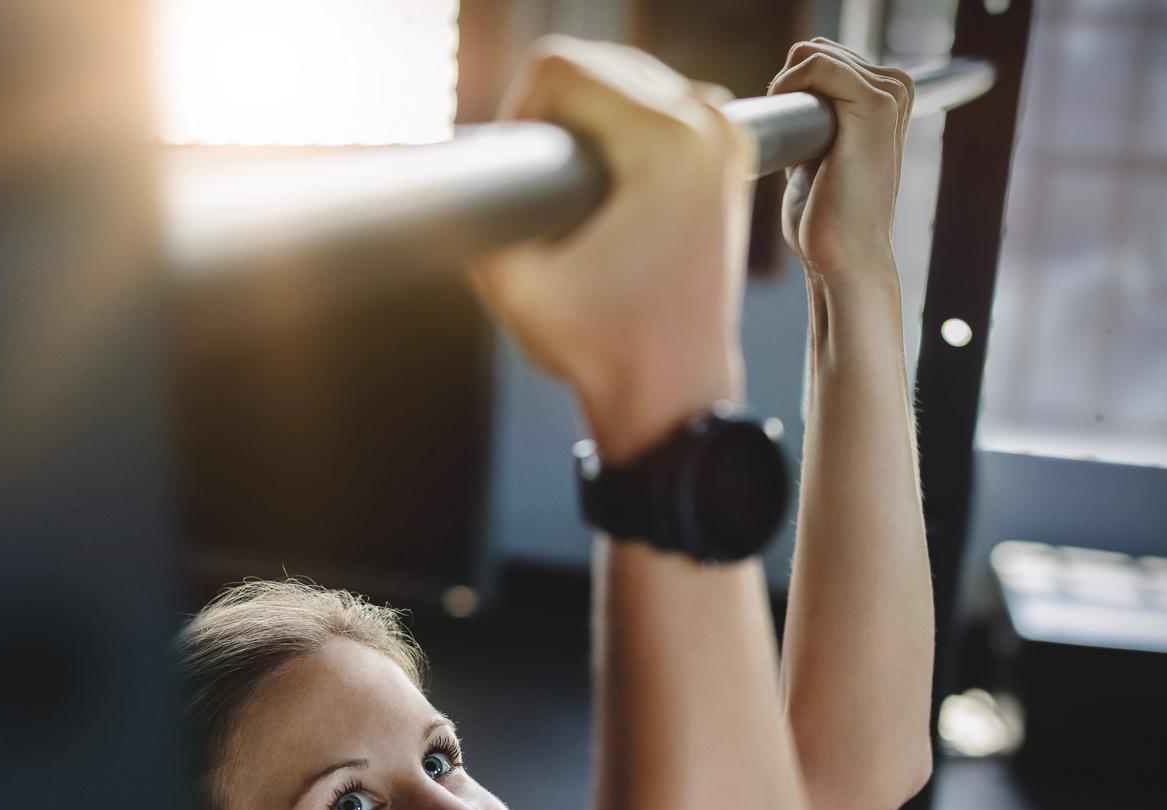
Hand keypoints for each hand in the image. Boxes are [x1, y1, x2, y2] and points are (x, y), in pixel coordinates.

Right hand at [465, 37, 753, 463]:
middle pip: (597, 63)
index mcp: (666, 140)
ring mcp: (726, 133)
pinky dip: (622, 129)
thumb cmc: (600, 345)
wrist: (675, 389)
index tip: (520, 178)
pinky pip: (658, 105)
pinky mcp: (730, 152)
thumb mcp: (511, 280)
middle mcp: (708, 122)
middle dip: (552, 115)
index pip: (561, 66)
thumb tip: (437, 174)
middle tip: (544, 193)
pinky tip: (607, 183)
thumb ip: (470, 213)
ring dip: (585, 119)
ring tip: (575, 193)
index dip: (517, 114)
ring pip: (626, 77)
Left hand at [770, 39, 911, 283]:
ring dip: (785, 89)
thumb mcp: (819, 157)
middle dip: (787, 87)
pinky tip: (787, 119)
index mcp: (887, 97)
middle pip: (814, 51)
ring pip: (814, 54)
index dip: (790, 87)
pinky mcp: (874, 105)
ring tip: (790, 139)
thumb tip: (782, 101)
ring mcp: (889, 94)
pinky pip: (818, 65)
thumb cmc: (827, 219)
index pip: (823, 56)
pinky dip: (789, 85)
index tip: (784, 132)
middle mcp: (895, 88)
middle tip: (786, 140)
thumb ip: (814, 122)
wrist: (844, 258)